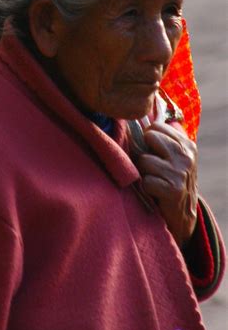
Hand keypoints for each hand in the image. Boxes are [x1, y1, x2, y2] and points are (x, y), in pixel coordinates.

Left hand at [137, 122, 197, 247]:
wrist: (182, 215)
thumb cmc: (169, 180)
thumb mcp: (172, 157)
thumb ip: (161, 138)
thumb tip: (143, 114)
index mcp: (186, 145)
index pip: (156, 126)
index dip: (147, 138)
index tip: (152, 151)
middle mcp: (186, 156)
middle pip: (150, 138)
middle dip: (143, 152)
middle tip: (152, 167)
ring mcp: (181, 173)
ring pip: (144, 160)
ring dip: (143, 172)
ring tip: (153, 179)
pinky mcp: (173, 190)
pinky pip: (145, 180)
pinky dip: (145, 187)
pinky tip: (154, 191)